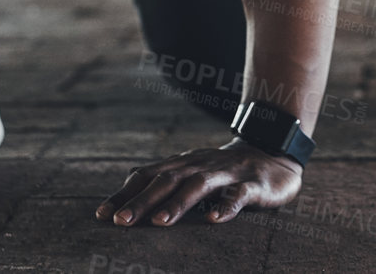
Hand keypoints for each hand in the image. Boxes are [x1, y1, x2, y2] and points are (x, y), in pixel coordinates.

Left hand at [96, 139, 302, 226]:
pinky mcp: (253, 184)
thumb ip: (164, 180)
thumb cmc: (223, 171)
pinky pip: (239, 195)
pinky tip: (214, 220)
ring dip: (178, 203)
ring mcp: (227, 174)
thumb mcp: (191, 172)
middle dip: (142, 201)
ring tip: (160, 222)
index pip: (147, 176)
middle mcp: (200, 165)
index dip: (124, 194)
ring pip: (199, 185)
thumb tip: (126, 192)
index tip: (102, 215)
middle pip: (168, 180)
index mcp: (183, 164)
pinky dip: (226, 206)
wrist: (274, 153)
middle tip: (121, 222)